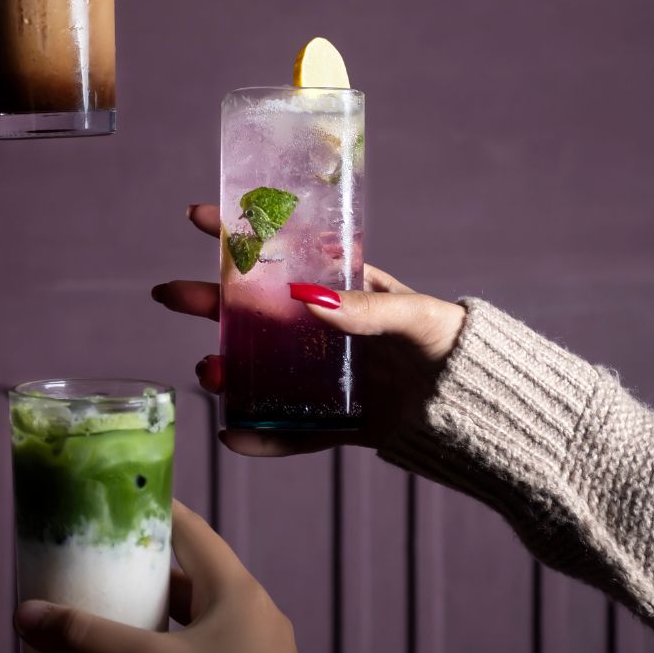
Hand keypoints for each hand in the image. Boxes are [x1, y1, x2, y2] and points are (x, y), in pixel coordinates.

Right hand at [14, 500, 308, 652]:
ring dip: (158, 616)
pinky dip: (173, 650)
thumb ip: (87, 639)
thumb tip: (26, 614)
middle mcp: (256, 614)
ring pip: (199, 619)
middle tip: (95, 567)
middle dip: (143, 571)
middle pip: (191, 576)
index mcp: (239, 591)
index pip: (192, 529)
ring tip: (109, 618)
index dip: (154, 511)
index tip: (115, 502)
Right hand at [152, 204, 465, 456]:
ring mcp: (323, 376)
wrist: (483, 409)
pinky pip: (290, 431)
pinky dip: (261, 437)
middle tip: (171, 294)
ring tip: (209, 372)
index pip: (284, 252)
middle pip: (253, 312)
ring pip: (260, 370)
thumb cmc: (453, 345)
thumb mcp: (415, 317)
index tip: (196, 215)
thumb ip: (364, 310)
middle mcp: (323, 330)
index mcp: (341, 289)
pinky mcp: (334, 422)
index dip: (238, 232)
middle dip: (208, 301)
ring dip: (226, 369)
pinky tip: (233, 437)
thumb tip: (306, 299)